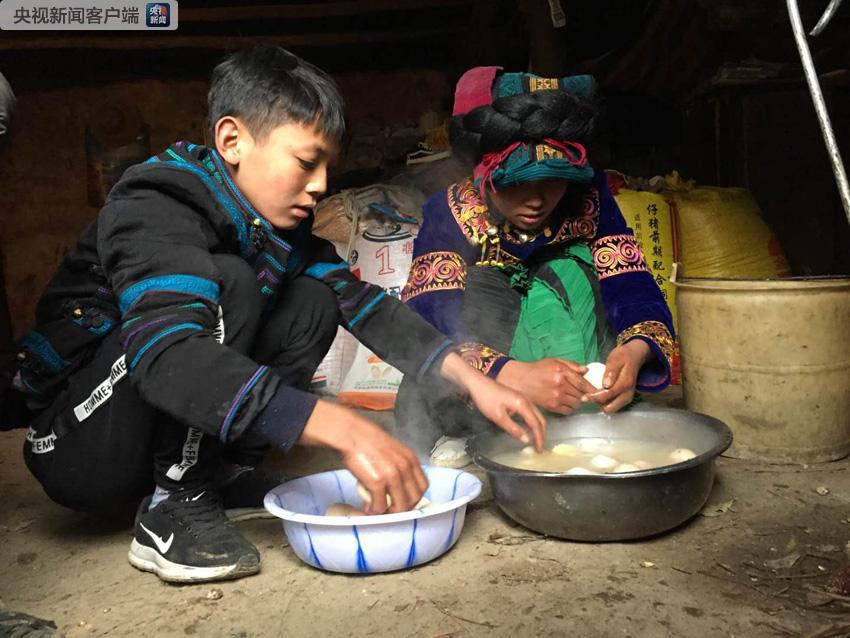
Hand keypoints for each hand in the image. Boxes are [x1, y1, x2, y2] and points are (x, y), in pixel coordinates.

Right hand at [297, 400, 427, 513]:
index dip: (415, 497)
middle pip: (414, 499)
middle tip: (391, 509)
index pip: (423, 486)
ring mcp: (392, 475)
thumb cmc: (368, 441)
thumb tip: (399, 483)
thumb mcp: (394, 450)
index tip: (405, 500)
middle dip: (402, 508)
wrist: (352, 434)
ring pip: (400, 506)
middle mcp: (405, 468)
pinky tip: (368, 507)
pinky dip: (374, 510)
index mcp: (410, 459)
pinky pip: (380, 505)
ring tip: (378, 510)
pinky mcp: (377, 482)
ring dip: (389, 512)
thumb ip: (400, 465)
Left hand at [439, 352, 546, 450]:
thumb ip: (513, 429)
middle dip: (542, 434)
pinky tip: (528, 428)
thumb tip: (526, 440)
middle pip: (540, 419)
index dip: (539, 438)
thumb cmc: (486, 398)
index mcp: (523, 404)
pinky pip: (531, 412)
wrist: (477, 383)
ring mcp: (523, 398)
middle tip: (539, 448)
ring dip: (538, 428)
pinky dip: (533, 422)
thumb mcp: (498, 417)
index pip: (536, 424)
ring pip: (537, 415)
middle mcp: (526, 400)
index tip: (539, 450)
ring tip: (535, 440)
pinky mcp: (518, 398)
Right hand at [497, 358, 596, 415]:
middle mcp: (560, 385)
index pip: (582, 382)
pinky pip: (568, 410)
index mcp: (561, 372)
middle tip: (583, 393)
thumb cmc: (537, 370)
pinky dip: (569, 407)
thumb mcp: (554, 362)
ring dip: (577, 401)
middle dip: (585, 394)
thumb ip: (571, 365)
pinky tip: (564, 402)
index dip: (592, 388)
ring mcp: (556, 397)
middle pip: (582, 394)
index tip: (598, 391)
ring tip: (571, 396)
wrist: (520, 381)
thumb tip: (586, 370)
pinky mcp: (552, 406)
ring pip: (576, 403)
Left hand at [584, 340, 651, 413]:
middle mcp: (627, 394)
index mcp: (625, 384)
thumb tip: (606, 384)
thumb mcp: (615, 359)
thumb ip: (611, 372)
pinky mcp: (624, 399)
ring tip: (590, 394)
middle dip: (597, 403)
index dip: (595, 397)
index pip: (608, 395)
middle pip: (609, 408)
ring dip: (600, 404)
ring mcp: (626, 398)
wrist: (634, 357)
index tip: (584, 397)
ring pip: (610, 409)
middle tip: (587, 395)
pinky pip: (611, 405)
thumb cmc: (623, 357)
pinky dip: (603, 402)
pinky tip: (597, 393)